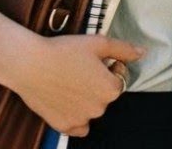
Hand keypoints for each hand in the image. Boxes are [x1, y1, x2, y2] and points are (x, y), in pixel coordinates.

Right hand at [4, 34, 144, 136]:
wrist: (29, 64)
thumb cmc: (64, 51)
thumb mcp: (99, 43)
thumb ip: (124, 50)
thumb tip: (142, 53)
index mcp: (111, 89)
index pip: (119, 78)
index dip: (109, 66)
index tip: (94, 60)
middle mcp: (99, 108)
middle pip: (105, 94)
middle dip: (97, 83)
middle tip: (79, 69)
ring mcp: (81, 119)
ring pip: (92, 109)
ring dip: (86, 98)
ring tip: (69, 81)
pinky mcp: (63, 126)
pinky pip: (79, 128)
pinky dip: (77, 118)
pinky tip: (68, 104)